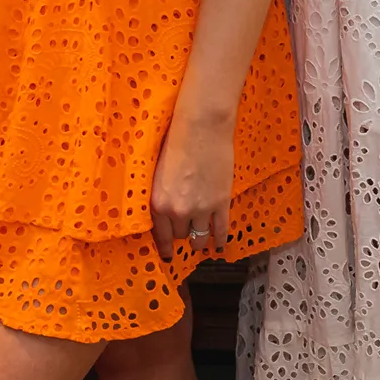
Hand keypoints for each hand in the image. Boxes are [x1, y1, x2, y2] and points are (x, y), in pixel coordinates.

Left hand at [150, 115, 233, 260]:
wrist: (202, 125)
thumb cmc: (177, 139)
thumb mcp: (159, 171)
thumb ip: (161, 194)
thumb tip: (166, 209)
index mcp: (158, 202)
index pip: (160, 234)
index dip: (165, 246)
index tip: (167, 253)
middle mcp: (177, 210)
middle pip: (180, 235)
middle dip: (183, 233)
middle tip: (186, 231)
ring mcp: (201, 209)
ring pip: (199, 237)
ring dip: (200, 240)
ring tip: (201, 241)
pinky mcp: (221, 202)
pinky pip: (221, 230)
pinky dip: (220, 239)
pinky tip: (219, 244)